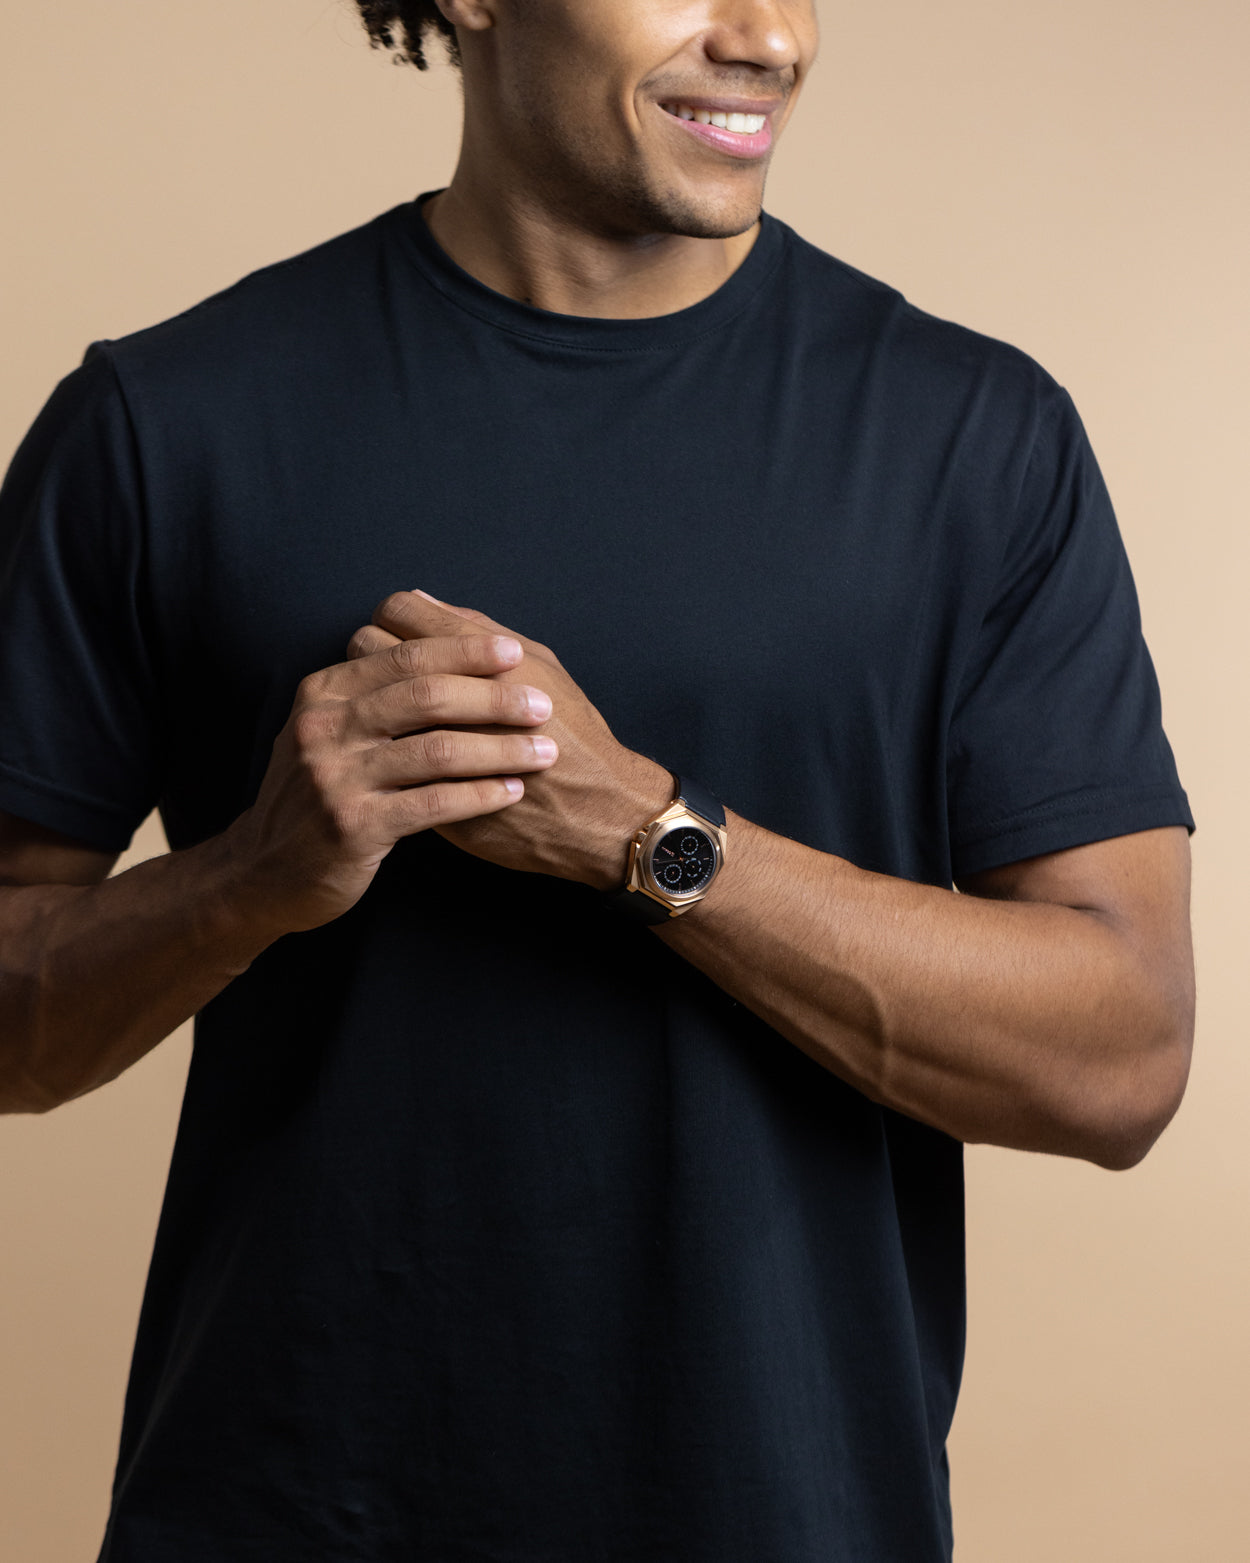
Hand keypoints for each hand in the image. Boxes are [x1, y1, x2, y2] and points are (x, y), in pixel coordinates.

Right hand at [226, 618, 558, 932]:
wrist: (265, 872)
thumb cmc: (320, 793)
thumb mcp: (331, 729)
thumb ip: (374, 686)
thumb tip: (426, 616)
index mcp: (324, 692)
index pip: (406, 657)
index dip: (465, 651)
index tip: (516, 652)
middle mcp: (324, 727)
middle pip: (426, 696)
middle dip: (494, 698)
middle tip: (543, 705)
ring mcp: (334, 778)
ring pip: (437, 751)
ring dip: (500, 749)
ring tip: (544, 752)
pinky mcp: (352, 826)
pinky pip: (433, 804)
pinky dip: (481, 795)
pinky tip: (513, 793)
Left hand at [349, 590, 672, 889]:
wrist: (592, 811)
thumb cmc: (572, 732)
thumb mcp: (539, 664)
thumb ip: (478, 632)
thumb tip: (422, 603)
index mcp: (480, 652)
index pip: (397, 611)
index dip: (393, 621)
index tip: (400, 638)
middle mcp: (448, 690)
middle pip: (369, 647)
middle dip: (372, 655)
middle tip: (386, 675)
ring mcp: (429, 739)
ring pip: (366, 701)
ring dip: (371, 702)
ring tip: (389, 712)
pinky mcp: (424, 787)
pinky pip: (381, 754)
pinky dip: (383, 748)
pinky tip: (398, 752)